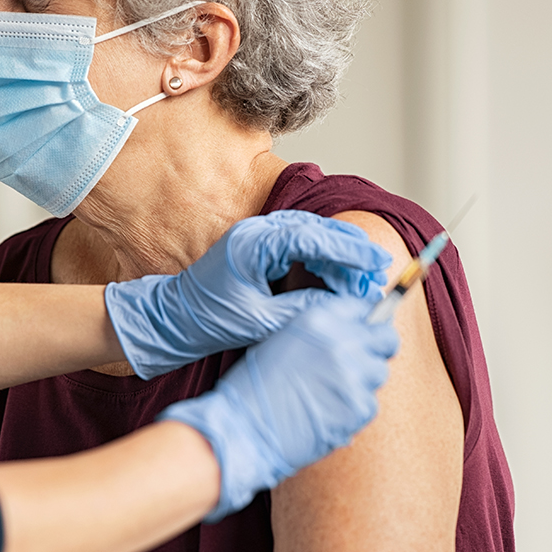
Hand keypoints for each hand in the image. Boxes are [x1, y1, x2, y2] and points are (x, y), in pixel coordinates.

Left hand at [104, 210, 391, 378]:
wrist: (173, 319)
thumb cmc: (208, 320)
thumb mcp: (261, 321)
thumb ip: (303, 310)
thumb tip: (344, 306)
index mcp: (253, 244)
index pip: (312, 238)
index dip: (349, 250)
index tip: (376, 263)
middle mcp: (255, 232)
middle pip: (315, 230)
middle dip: (350, 251)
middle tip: (378, 271)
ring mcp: (255, 236)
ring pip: (310, 235)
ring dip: (337, 255)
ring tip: (363, 278)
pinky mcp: (257, 247)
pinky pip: (298, 245)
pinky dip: (321, 258)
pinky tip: (337, 277)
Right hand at [159, 295, 397, 520]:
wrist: (244, 427)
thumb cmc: (255, 387)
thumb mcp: (283, 339)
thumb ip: (320, 332)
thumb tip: (352, 332)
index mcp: (319, 319)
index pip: (363, 308)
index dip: (364, 323)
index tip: (363, 333)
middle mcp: (341, 342)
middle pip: (386, 338)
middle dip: (377, 348)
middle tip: (361, 362)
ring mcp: (354, 375)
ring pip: (379, 373)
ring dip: (363, 381)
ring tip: (331, 393)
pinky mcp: (359, 407)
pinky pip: (370, 404)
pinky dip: (354, 410)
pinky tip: (327, 412)